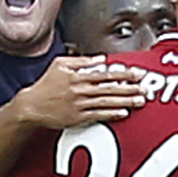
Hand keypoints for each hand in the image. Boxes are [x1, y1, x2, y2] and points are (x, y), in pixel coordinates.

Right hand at [15, 54, 145, 127]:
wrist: (32, 106)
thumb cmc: (45, 85)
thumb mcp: (60, 64)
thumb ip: (81, 60)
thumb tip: (100, 58)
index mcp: (78, 76)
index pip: (106, 73)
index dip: (123, 73)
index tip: (137, 73)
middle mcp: (81, 90)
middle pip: (111, 88)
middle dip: (130, 88)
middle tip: (145, 89)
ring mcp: (80, 104)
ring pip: (107, 102)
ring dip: (126, 101)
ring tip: (140, 101)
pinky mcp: (78, 117)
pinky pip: (99, 115)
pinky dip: (112, 114)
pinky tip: (124, 113)